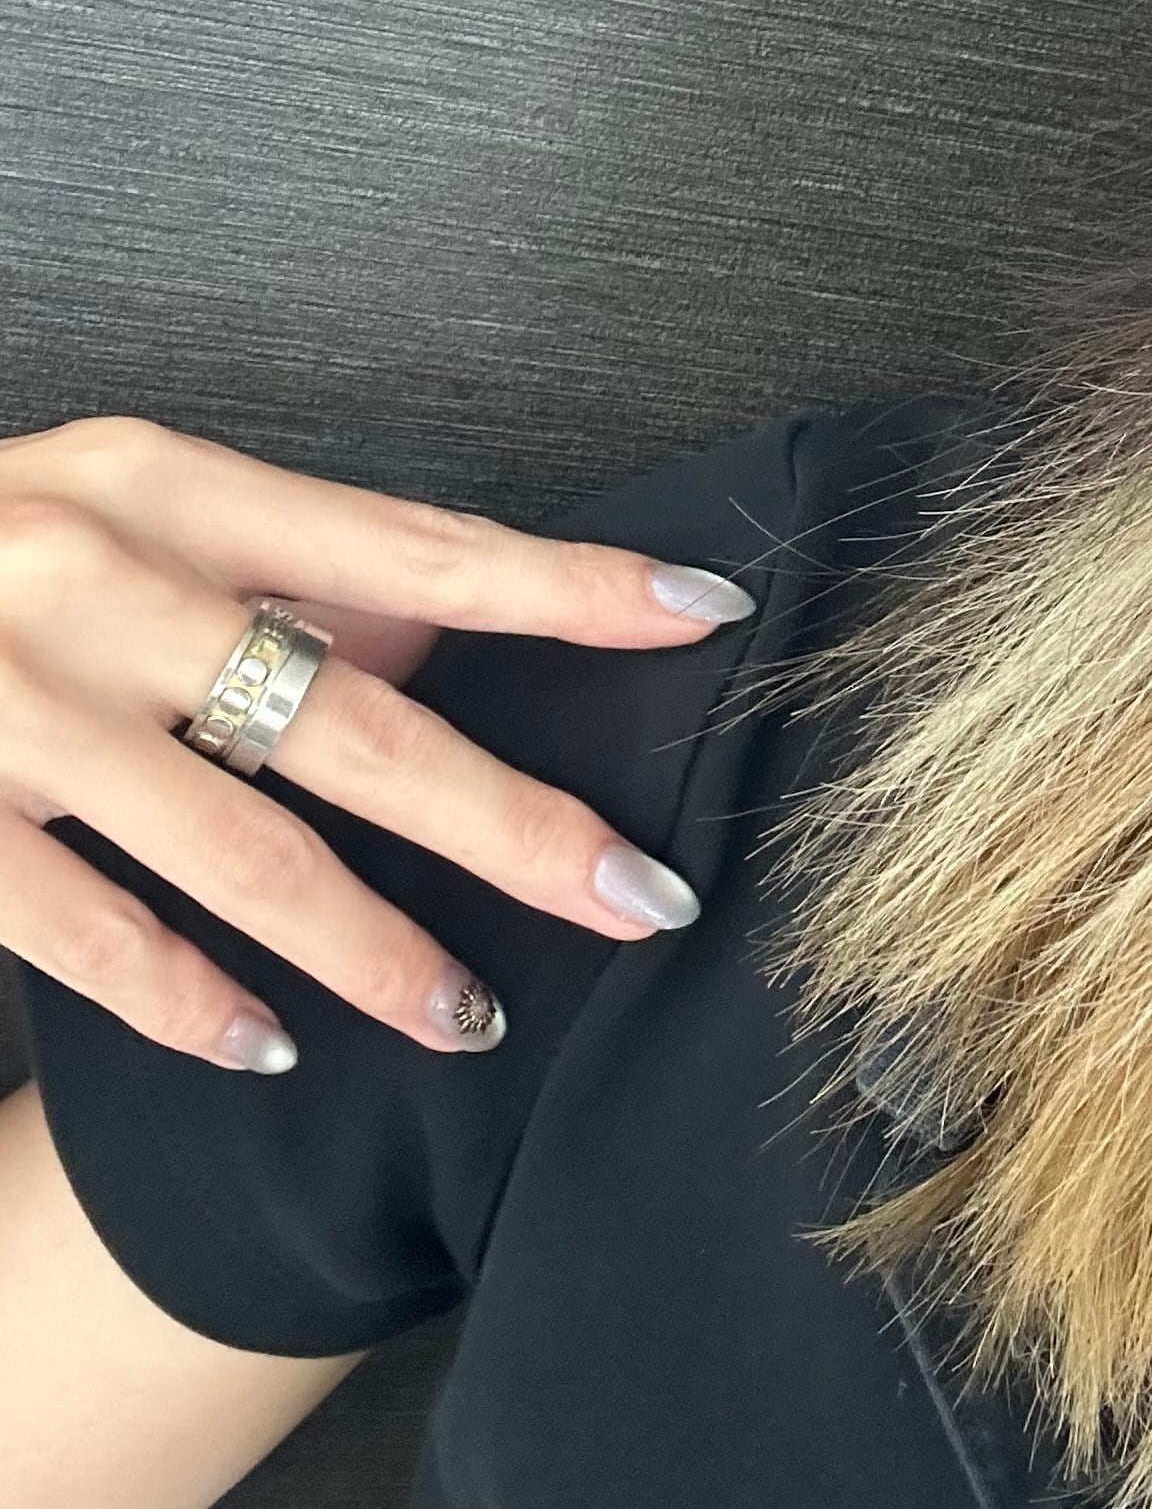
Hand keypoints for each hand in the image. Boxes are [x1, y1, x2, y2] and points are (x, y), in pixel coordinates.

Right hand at [0, 416, 756, 1067]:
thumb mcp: (126, 510)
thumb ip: (284, 569)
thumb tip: (466, 627)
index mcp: (172, 485)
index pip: (419, 544)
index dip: (570, 586)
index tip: (701, 614)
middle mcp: (99, 575)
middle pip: (359, 721)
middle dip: (514, 824)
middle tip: (642, 896)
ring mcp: (7, 696)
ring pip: (239, 848)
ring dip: (374, 947)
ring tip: (468, 1013)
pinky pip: (84, 930)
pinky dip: (186, 1001)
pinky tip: (270, 1049)